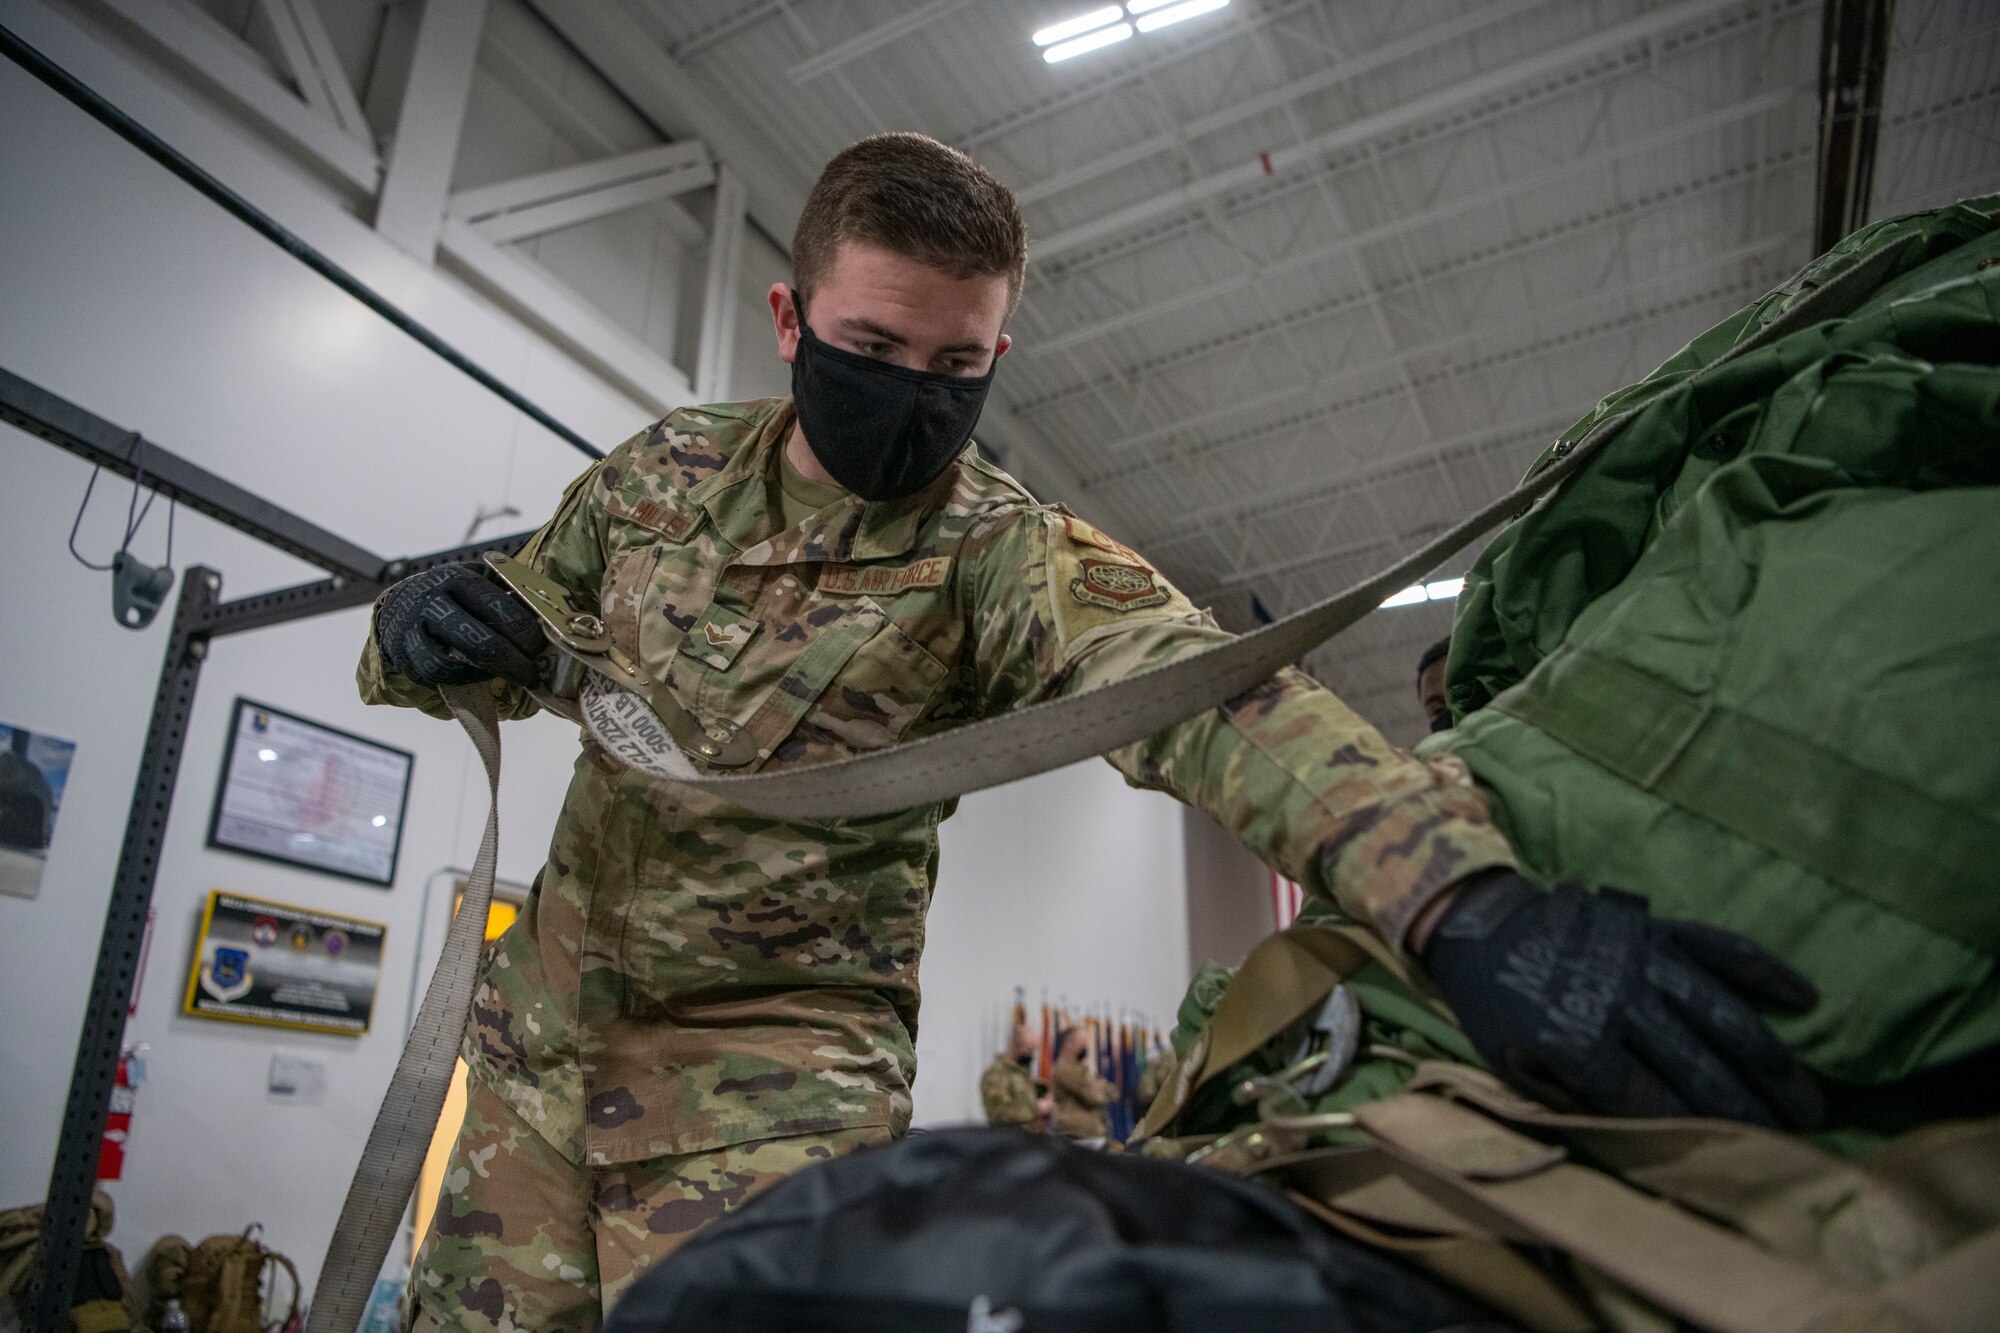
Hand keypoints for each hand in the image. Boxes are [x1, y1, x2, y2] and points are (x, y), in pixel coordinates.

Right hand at [376, 564, 544, 688]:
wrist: (398, 609)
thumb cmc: (452, 597)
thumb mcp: (476, 582)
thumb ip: (506, 593)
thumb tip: (552, 614)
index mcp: (457, 578)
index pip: (499, 607)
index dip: (527, 631)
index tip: (544, 645)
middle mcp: (432, 601)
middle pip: (482, 641)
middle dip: (516, 661)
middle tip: (534, 671)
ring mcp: (414, 630)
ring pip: (456, 663)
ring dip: (491, 674)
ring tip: (513, 676)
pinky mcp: (404, 654)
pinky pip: (438, 674)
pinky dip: (465, 679)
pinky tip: (483, 676)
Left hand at [1420, 871, 1821, 1126]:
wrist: (1479, 923)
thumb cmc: (1497, 1006)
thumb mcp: (1512, 1066)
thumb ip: (1571, 1100)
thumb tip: (1636, 1137)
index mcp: (1575, 1038)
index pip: (1649, 1096)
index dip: (1693, 1128)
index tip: (1737, 1156)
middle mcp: (1618, 997)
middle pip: (1696, 1063)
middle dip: (1748, 1108)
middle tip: (1797, 1141)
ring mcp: (1643, 957)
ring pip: (1722, 1012)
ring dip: (1771, 1059)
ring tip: (1811, 1099)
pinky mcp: (1657, 926)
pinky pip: (1720, 946)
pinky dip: (1765, 969)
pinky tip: (1806, 996)